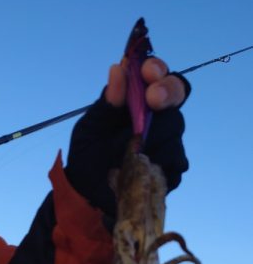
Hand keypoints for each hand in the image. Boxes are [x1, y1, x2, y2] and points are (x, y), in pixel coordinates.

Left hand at [65, 56, 189, 221]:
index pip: (158, 75)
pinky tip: (141, 169)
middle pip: (176, 96)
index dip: (157, 69)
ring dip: (156, 135)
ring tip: (131, 151)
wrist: (86, 195)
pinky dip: (159, 162)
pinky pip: (176, 161)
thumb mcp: (90, 128)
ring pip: (176, 129)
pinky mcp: (171, 169)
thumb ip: (107, 102)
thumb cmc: (87, 156)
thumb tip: (119, 68)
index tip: (148, 73)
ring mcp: (168, 143)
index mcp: (137, 102)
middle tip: (152, 100)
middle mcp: (157, 119)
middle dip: (166, 93)